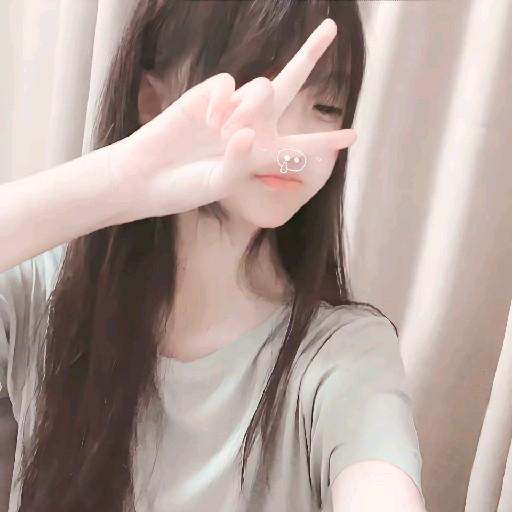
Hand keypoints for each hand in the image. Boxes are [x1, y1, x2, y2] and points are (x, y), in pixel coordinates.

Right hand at [109, 18, 355, 223]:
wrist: (145, 176)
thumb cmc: (183, 187)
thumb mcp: (220, 182)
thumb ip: (241, 160)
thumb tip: (246, 129)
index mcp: (260, 154)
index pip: (298, 145)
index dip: (324, 141)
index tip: (354, 135)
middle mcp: (250, 125)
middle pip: (286, 84)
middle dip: (308, 55)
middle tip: (331, 27)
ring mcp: (229, 108)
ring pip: (262, 87)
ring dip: (250, 111)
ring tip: (222, 134)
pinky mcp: (206, 94)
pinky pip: (228, 84)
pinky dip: (222, 102)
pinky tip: (208, 120)